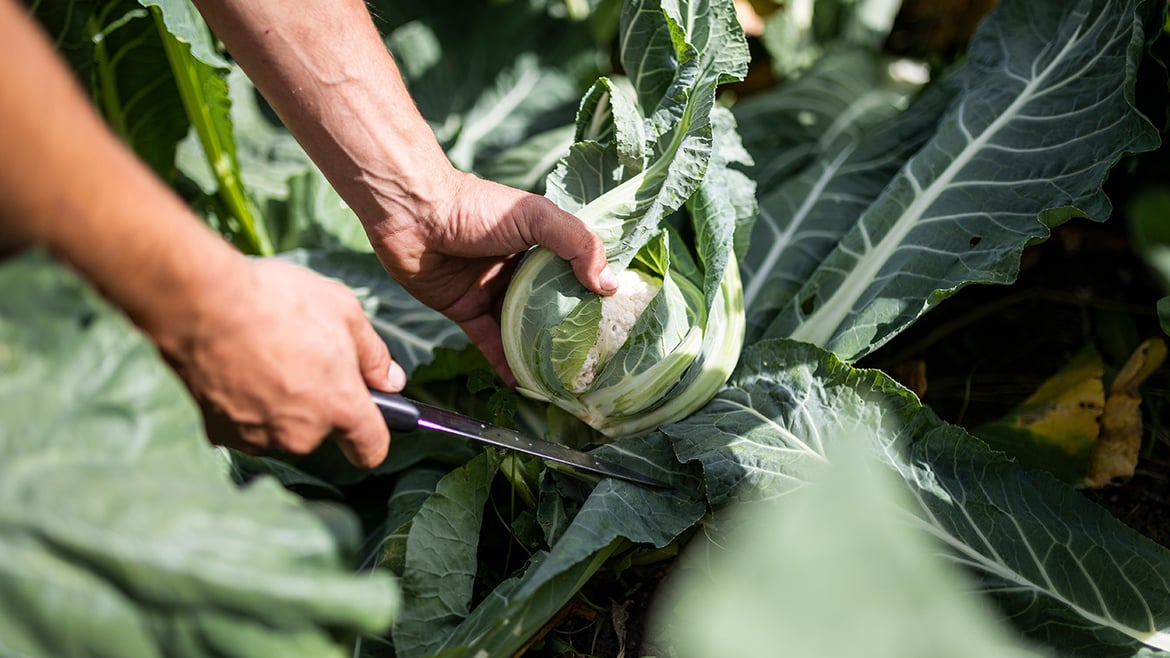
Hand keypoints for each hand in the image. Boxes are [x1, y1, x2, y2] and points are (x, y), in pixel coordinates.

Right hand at [158, 258, 403, 467]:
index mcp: (341, 407)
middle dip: (318, 402)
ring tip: (266, 356)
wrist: (203, 304)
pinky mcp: (222, 433)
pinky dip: (244, 404)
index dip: (372, 436)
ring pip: (282, 428)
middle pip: (322, 431)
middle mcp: (303, 434)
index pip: (371, 448)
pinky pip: (245, 424)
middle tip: (303, 356)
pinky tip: (238, 368)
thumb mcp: (345, 311)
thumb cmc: (278, 301)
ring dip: (280, 403)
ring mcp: (260, 437)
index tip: (368, 420)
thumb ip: (375, 355)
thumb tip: (392, 381)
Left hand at [364, 170, 615, 383]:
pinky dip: (505, 364)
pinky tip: (524, 385)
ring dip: (539, 353)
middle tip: (593, 361)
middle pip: (550, 305)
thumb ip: (576, 243)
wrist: (413, 214)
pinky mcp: (465, 310)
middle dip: (569, 331)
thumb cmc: (476, 207)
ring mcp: (492, 291)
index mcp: (539, 243)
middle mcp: (518, 269)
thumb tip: (608, 285)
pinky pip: (490, 342)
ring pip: (521, 328)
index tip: (615, 321)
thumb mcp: (535, 216)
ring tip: (564, 380)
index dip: (594, 294)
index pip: (575, 271)